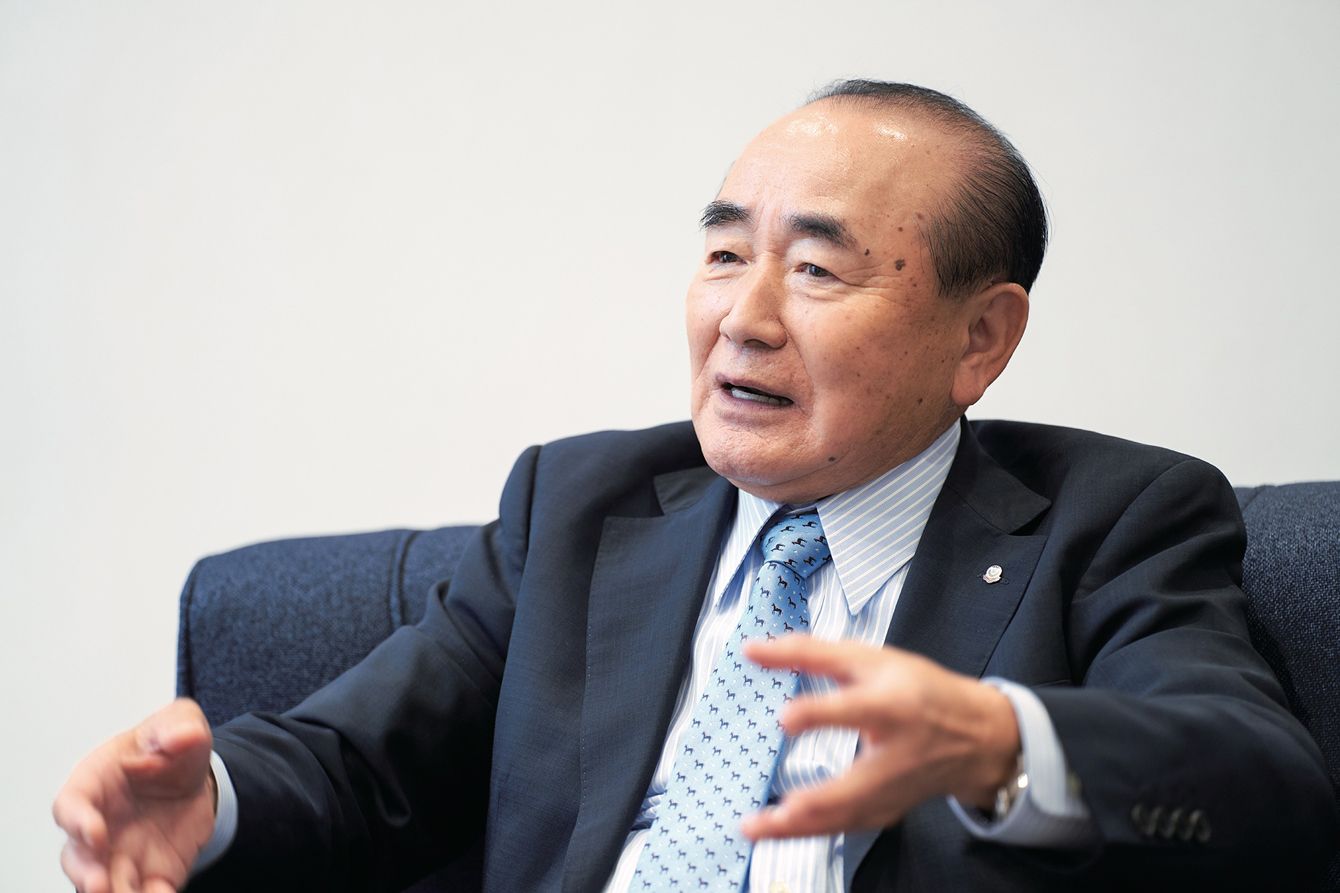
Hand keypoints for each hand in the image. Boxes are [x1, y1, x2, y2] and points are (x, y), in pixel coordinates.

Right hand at [53, 698, 216, 892]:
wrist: (197, 778)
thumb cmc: (170, 750)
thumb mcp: (180, 724)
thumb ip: (179, 726)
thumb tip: (182, 737)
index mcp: (96, 784)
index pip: (72, 805)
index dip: (78, 822)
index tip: (95, 833)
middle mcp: (100, 826)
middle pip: (79, 858)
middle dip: (86, 874)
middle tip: (99, 886)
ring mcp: (121, 855)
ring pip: (104, 884)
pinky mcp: (152, 874)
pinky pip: (147, 892)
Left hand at [739, 636, 1018, 839]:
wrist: (975, 737)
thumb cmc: (918, 690)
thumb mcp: (868, 659)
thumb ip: (808, 653)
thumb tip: (752, 650)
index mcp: (892, 706)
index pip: (855, 709)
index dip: (819, 714)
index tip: (784, 718)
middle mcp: (895, 754)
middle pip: (855, 785)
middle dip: (815, 801)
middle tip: (776, 810)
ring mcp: (893, 791)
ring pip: (845, 816)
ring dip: (798, 828)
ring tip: (755, 828)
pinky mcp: (886, 812)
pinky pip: (844, 827)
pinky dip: (810, 834)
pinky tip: (777, 831)